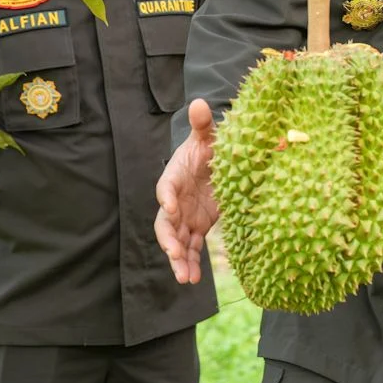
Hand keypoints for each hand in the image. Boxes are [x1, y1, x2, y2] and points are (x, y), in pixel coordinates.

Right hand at [155, 99, 218, 284]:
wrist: (216, 164)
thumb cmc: (208, 148)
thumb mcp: (208, 136)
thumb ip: (203, 124)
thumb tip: (199, 102)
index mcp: (175, 177)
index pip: (166, 187)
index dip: (167, 197)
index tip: (171, 207)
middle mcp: (175, 201)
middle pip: (165, 223)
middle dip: (168, 239)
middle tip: (174, 252)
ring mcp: (184, 217)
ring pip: (177, 242)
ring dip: (179, 260)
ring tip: (184, 278)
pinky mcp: (196, 228)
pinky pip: (191, 249)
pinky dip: (191, 264)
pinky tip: (191, 280)